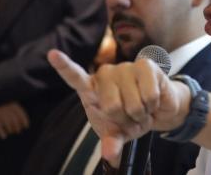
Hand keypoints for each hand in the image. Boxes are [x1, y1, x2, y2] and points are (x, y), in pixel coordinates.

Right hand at [0, 102, 29, 138]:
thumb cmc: (2, 112)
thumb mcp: (10, 110)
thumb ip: (17, 115)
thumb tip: (25, 126)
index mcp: (11, 104)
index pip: (19, 112)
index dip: (24, 120)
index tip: (26, 126)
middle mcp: (5, 106)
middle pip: (13, 118)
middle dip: (17, 126)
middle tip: (17, 131)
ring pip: (6, 122)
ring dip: (10, 129)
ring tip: (10, 132)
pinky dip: (0, 132)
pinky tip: (3, 137)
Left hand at [47, 49, 189, 166]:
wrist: (157, 110)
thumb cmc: (130, 119)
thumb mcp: (117, 133)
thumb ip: (111, 142)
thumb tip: (110, 155)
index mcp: (91, 88)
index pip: (75, 77)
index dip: (64, 66)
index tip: (52, 54)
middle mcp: (106, 74)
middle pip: (111, 107)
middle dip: (125, 119)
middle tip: (129, 116)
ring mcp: (125, 67)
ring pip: (133, 104)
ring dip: (140, 114)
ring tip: (141, 108)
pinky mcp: (146, 65)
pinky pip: (149, 95)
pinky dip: (152, 106)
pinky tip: (151, 101)